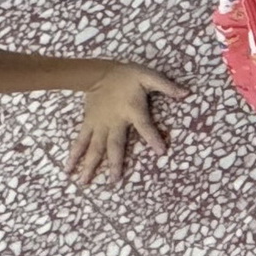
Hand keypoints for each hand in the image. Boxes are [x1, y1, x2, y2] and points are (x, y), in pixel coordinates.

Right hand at [67, 62, 183, 184]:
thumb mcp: (149, 77)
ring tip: (84, 182)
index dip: (153, 137)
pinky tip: (69, 169)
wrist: (99, 73)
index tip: (161, 151)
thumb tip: (187, 93)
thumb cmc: (127, 76)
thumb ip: (167, 86)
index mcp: (132, 110)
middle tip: (114, 181)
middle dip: (114, 162)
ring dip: (89, 164)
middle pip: (114, 144)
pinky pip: (80, 141)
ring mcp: (99, 125)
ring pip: (94, 147)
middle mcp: (114, 121)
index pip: (145, 126)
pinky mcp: (88, 124)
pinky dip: (74, 155)